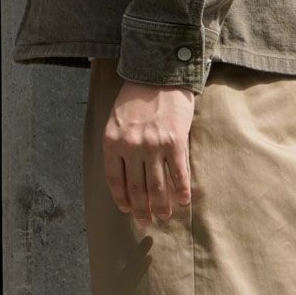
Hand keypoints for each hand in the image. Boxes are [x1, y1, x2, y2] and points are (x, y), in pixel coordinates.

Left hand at [102, 80, 194, 224]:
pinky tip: (183, 201)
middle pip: (136, 188)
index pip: (115, 180)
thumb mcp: (117, 120)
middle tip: (146, 221)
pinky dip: (181, 191)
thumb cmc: (137, 97)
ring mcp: (154, 145)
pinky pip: (178, 174)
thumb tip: (126, 175)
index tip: (127, 210)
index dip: (122, 199)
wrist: (160, 73)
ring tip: (164, 216)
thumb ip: (119, 145)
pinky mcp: (175, 142)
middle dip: (142, 209)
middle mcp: (132, 146)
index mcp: (113, 142)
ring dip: (161, 206)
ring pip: (157, 186)